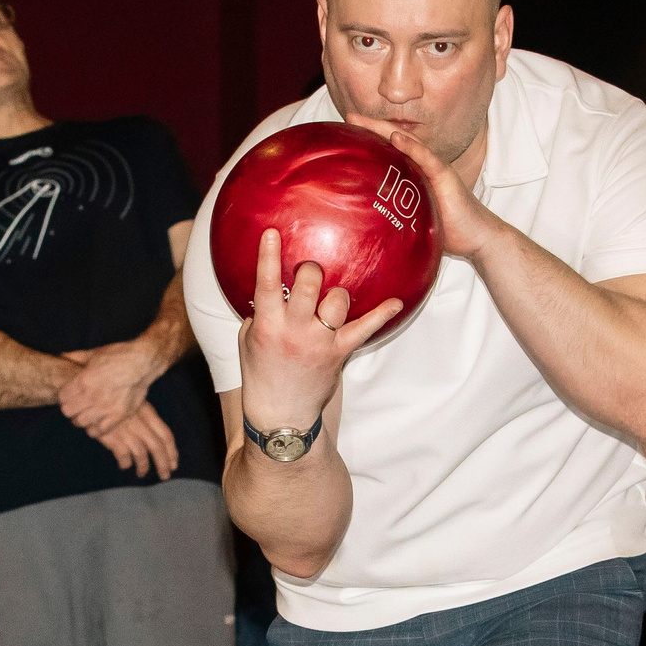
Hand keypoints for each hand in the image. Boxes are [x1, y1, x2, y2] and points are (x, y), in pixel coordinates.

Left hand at [57, 339, 161, 433]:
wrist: (143, 362)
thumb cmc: (119, 355)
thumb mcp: (95, 353)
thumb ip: (76, 357)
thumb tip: (61, 355)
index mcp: (84, 379)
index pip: (62, 397)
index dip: (64, 397)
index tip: (69, 396)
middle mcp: (93, 395)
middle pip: (68, 411)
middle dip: (69, 409)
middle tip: (76, 406)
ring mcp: (106, 406)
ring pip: (81, 422)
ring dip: (80, 419)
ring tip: (86, 415)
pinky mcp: (119, 415)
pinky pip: (99, 430)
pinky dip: (95, 429)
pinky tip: (96, 422)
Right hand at [94, 400, 178, 479]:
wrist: (89, 396)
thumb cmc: (111, 399)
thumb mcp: (132, 402)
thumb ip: (144, 417)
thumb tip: (155, 438)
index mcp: (147, 411)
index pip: (166, 435)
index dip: (172, 452)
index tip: (174, 463)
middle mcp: (139, 421)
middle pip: (157, 447)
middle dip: (163, 464)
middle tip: (165, 475)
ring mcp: (125, 430)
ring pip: (141, 454)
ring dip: (143, 467)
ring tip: (142, 473)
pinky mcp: (111, 437)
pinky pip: (123, 456)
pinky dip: (125, 464)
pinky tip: (124, 465)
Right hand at [238, 228, 410, 430]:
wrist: (281, 413)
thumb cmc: (261, 372)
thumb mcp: (249, 339)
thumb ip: (261, 311)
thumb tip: (275, 284)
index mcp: (267, 325)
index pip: (265, 284)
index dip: (268, 256)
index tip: (272, 233)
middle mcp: (294, 331)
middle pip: (309, 286)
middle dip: (311, 271)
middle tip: (311, 271)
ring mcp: (319, 342)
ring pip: (337, 301)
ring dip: (336, 292)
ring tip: (331, 297)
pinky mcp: (339, 352)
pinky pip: (365, 329)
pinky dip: (382, 314)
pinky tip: (397, 302)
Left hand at [341, 115, 501, 259]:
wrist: (477, 236)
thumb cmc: (447, 230)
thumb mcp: (415, 220)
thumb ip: (396, 216)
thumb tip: (368, 227)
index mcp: (415, 174)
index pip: (390, 151)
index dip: (370, 140)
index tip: (347, 132)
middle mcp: (423, 166)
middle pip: (395, 141)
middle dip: (372, 128)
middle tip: (349, 116)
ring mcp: (435, 168)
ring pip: (408, 142)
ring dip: (385, 130)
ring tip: (364, 121)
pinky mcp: (446, 176)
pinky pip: (427, 159)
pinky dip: (412, 147)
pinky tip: (396, 138)